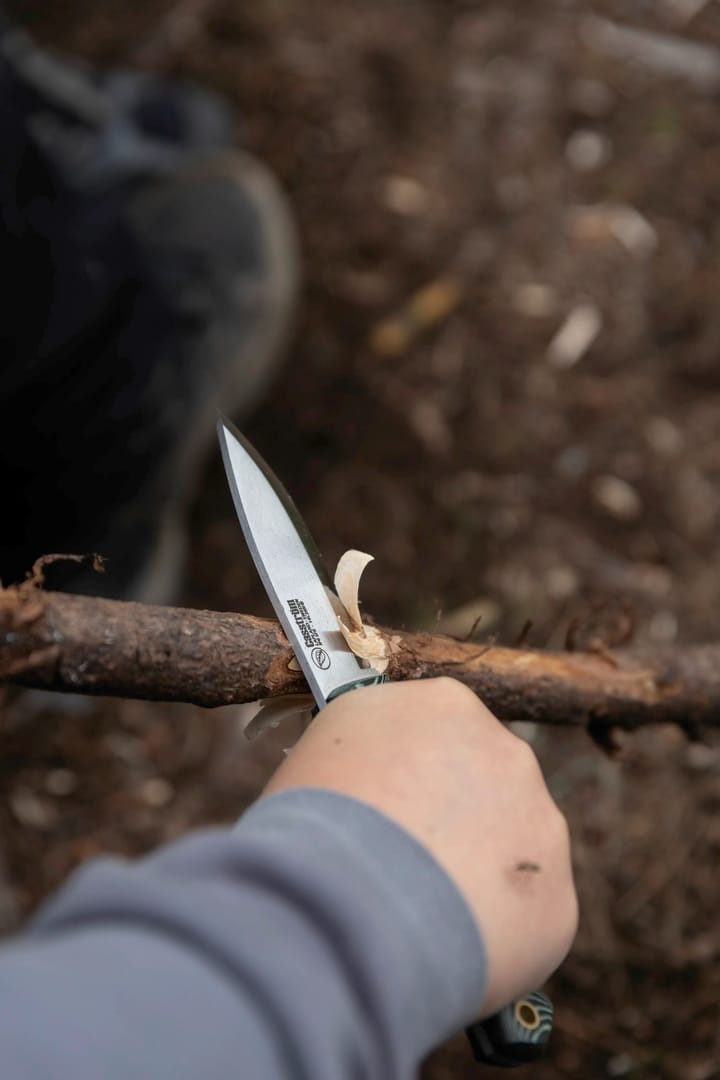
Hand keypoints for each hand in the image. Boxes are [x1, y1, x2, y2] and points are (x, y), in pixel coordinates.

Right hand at [264, 677, 576, 1015]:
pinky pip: (521, 920)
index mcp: (444, 706)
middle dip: (452, 825)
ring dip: (476, 879)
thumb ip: (366, 755)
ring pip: (510, 854)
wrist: (346, 907)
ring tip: (418, 916)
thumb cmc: (311, 826)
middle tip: (404, 867)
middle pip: (483, 788)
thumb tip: (372, 783)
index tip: (388, 810)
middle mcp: (506, 751)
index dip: (408, 778)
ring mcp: (541, 823)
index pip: (437, 736)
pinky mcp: (556, 899)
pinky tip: (442, 948)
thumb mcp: (323, 754)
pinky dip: (490, 937)